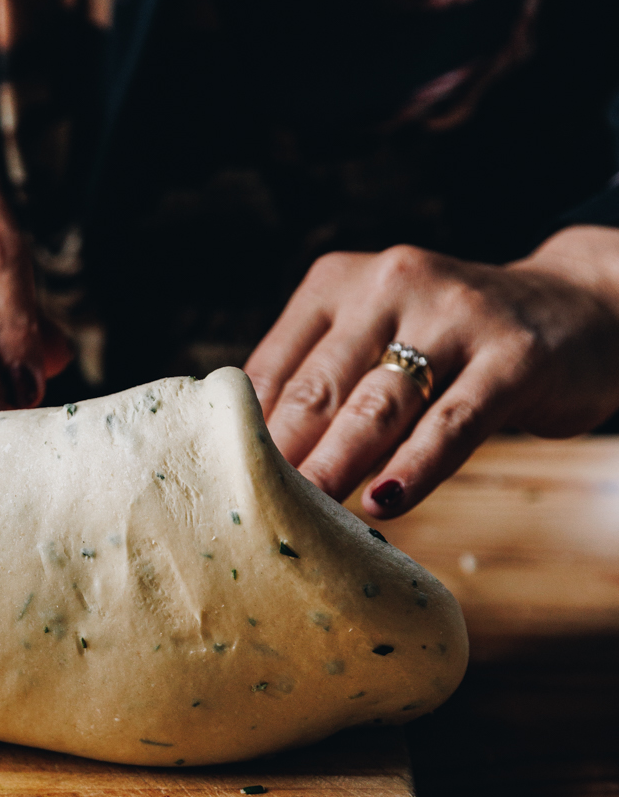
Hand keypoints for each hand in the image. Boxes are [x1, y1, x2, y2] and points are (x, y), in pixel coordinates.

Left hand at [244, 226, 618, 517]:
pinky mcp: (513, 357)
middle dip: (281, 456)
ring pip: (379, 405)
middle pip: (319, 387)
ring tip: (303, 514)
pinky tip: (385, 503)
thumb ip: (320, 382)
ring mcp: (455, 315)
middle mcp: (391, 283)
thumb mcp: (379, 341)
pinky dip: (415, 467)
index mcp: (340, 282)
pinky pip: (454, 423)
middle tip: (250, 511)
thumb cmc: (452, 346)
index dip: (246, 433)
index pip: (275, 366)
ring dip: (336, 466)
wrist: (576, 310)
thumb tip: (241, 459)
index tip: (221, 487)